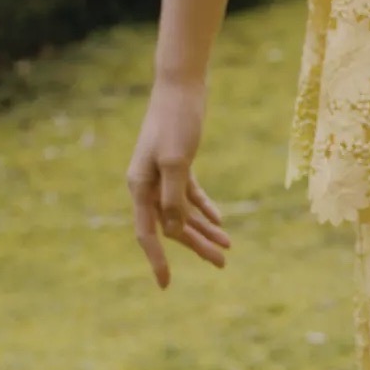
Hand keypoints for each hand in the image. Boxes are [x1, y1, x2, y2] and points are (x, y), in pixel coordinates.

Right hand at [126, 77, 231, 288]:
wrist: (181, 85)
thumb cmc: (177, 120)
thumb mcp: (177, 160)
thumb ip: (173, 196)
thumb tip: (174, 229)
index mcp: (140, 186)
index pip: (148, 233)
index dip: (158, 260)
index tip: (166, 285)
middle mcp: (147, 183)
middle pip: (172, 225)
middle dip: (197, 245)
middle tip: (222, 263)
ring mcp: (162, 173)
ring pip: (183, 211)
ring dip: (205, 228)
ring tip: (228, 247)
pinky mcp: (178, 162)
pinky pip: (189, 194)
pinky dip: (204, 207)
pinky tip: (220, 219)